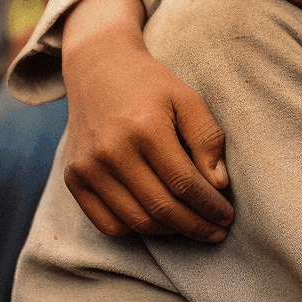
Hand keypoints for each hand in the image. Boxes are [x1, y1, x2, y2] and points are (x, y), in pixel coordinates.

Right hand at [61, 0, 233, 239]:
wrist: (98, 69)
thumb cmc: (151, 86)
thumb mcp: (188, 99)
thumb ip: (207, 139)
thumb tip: (219, 185)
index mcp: (144, 127)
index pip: (185, 183)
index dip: (210, 206)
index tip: (227, 216)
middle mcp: (111, 150)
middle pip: (161, 208)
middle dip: (196, 226)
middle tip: (217, 232)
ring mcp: (88, 167)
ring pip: (136, 221)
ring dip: (170, 232)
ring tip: (192, 227)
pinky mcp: (73, 178)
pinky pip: (108, 223)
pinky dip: (137, 230)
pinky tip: (159, 222)